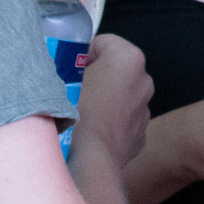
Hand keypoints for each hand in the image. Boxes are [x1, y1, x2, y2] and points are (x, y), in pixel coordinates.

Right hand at [71, 33, 153, 167]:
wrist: (90, 159)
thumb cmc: (76, 114)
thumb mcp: (63, 79)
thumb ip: (65, 68)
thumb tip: (57, 69)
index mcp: (128, 58)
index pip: (101, 43)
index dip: (82, 55)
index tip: (69, 71)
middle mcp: (144, 79)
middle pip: (114, 69)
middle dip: (96, 77)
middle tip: (73, 91)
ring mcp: (146, 108)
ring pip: (120, 95)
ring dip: (105, 100)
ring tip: (81, 114)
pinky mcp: (142, 134)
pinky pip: (123, 120)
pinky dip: (111, 122)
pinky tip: (92, 132)